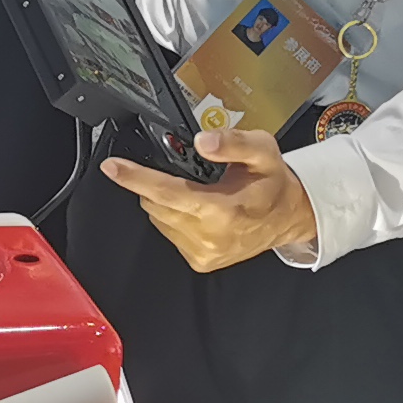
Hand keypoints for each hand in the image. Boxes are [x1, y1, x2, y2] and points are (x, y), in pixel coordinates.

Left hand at [101, 125, 319, 273]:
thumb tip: (202, 141)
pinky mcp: (201, 261)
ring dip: (166, 201)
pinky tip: (198, 209)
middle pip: (157, 204)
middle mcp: (210, 236)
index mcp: (223, 210)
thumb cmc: (273, 183)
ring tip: (198, 192)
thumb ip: (232, 142)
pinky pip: (169, 232)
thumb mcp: (263, 150)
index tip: (113, 167)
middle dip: (157, 184)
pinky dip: (175, 216)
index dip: (136, 178)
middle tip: (185, 173)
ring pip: (159, 219)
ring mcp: (204, 252)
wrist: (289, 217)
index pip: (167, 193)